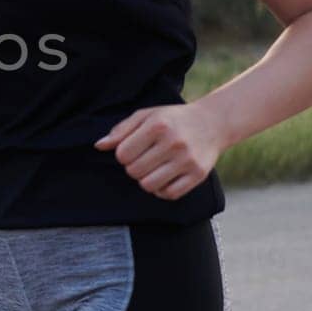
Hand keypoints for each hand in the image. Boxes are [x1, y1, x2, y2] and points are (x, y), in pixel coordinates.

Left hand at [95, 103, 225, 200]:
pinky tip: (164, 178)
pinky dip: (162, 190)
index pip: (123, 154)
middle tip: (143, 159)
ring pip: (149, 185)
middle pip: (134, 171)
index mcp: (158, 126)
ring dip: (146, 180)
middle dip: (133, 168)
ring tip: (152, 169)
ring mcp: (187, 160)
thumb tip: (99, 146)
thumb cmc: (172, 119)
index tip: (132, 150)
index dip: (123, 155)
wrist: (212, 123)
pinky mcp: (197, 174)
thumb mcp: (146, 116)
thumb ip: (121, 130)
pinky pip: (169, 194)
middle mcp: (173, 143)